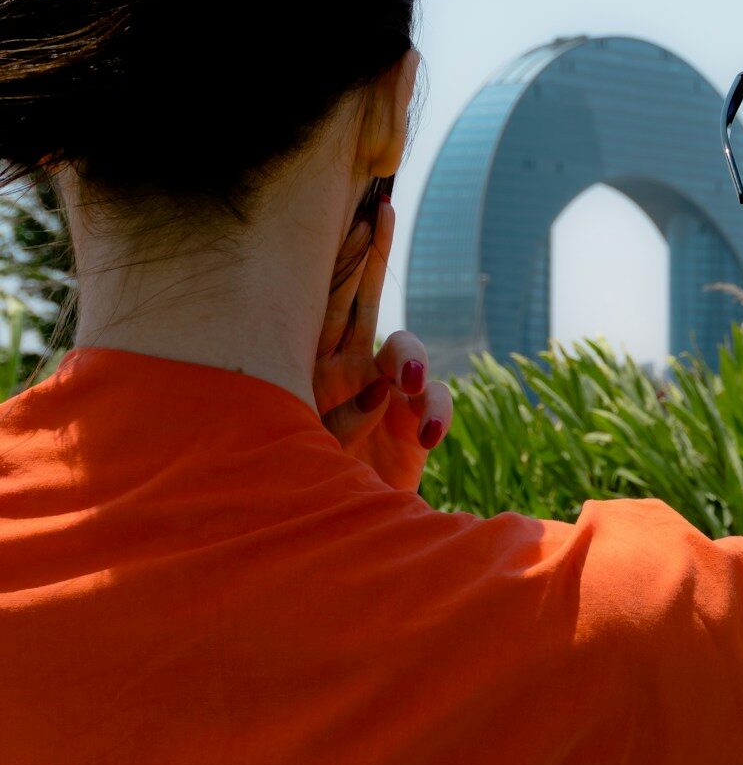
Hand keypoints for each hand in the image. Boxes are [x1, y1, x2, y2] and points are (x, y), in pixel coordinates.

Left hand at [314, 192, 451, 490]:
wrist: (333, 552)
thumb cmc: (292, 504)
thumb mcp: (287, 457)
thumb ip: (323, 418)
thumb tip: (370, 392)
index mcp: (296, 370)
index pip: (311, 302)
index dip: (327, 258)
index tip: (338, 212)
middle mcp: (337, 372)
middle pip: (358, 301)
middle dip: (370, 256)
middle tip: (380, 212)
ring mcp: (379, 395)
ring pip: (403, 349)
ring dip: (407, 356)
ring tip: (403, 382)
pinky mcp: (412, 425)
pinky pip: (433, 401)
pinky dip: (434, 410)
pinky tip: (428, 434)